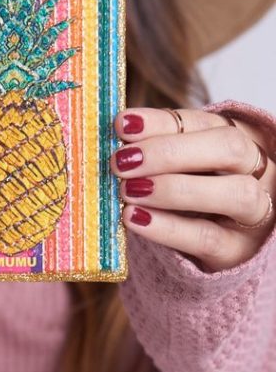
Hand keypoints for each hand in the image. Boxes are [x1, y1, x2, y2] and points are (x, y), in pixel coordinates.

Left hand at [112, 108, 275, 271]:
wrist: (212, 243)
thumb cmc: (187, 191)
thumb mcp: (174, 167)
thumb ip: (152, 149)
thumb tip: (116, 133)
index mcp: (236, 138)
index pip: (202, 121)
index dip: (160, 121)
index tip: (122, 124)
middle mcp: (254, 170)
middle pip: (229, 148)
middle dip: (170, 152)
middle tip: (122, 162)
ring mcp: (252, 212)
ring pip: (234, 193)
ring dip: (173, 189)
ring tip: (127, 191)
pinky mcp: (238, 251)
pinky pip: (207, 237)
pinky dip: (167, 227)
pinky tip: (134, 218)